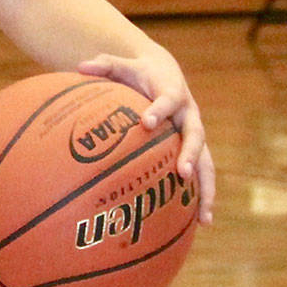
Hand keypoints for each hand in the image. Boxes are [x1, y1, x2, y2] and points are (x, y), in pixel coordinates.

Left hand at [77, 51, 214, 223]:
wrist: (165, 72)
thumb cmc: (137, 71)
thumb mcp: (120, 63)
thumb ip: (102, 64)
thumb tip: (79, 66)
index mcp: (172, 91)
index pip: (168, 100)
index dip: (159, 110)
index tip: (146, 122)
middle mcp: (189, 114)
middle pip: (196, 134)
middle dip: (191, 153)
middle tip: (182, 173)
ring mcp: (194, 132)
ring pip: (207, 160)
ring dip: (206, 187)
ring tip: (205, 217)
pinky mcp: (195, 148)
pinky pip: (203, 172)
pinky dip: (202, 196)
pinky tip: (200, 223)